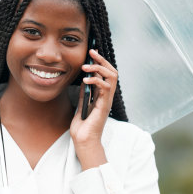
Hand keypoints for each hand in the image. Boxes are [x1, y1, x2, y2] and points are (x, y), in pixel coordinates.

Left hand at [70, 50, 117, 168]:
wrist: (83, 142)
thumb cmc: (82, 127)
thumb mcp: (81, 105)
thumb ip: (84, 94)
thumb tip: (83, 80)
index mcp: (102, 96)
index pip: (106, 74)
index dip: (100, 62)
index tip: (92, 53)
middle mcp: (107, 97)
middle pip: (111, 72)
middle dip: (102, 60)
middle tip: (92, 52)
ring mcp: (107, 101)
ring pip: (111, 77)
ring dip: (99, 68)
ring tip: (86, 66)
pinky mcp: (104, 106)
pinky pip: (105, 88)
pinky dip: (96, 80)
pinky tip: (86, 79)